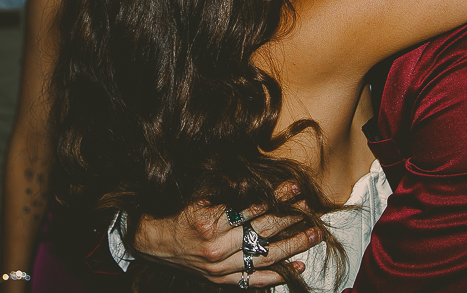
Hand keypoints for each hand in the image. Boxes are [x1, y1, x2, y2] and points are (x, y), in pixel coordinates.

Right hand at [132, 185, 318, 287]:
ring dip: (292, 246)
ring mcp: (220, 266)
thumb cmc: (176, 214)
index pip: (254, 208)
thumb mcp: (199, 198)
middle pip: (263, 232)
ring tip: (312, 235)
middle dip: (291, 220)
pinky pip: (255, 279)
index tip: (296, 189)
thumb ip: (227, 195)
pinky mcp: (221, 279)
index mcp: (210, 221)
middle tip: (311, 212)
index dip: (277, 198)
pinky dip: (278, 275)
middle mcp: (216, 246)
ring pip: (264, 256)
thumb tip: (261, 187)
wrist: (153, 241)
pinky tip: (297, 266)